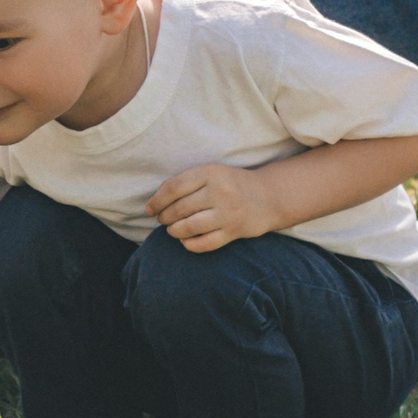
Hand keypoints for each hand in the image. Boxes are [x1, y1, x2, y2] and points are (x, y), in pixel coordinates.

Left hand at [145, 162, 280, 253]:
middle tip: (161, 219)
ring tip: (171, 230)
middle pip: (179, 209)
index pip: (174, 188)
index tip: (149, 209)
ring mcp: (227, 214)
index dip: (156, 201)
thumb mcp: (212, 173)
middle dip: (164, 217)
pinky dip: (189, 244)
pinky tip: (186, 240)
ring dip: (174, 231)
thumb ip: (187, 182)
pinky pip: (204, 244)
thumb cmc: (231, 185)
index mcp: (211, 173)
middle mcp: (220, 192)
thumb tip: (157, 199)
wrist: (267, 197)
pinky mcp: (233, 232)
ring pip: (189, 227)